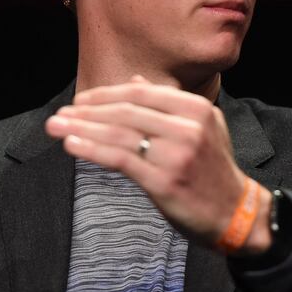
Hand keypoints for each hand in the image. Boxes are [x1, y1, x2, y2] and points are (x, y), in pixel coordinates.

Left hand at [45, 78, 271, 253]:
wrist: (235, 213)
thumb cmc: (213, 171)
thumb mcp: (202, 128)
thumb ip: (168, 104)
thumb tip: (136, 79)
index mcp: (197, 108)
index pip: (141, 92)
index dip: (106, 94)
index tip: (80, 101)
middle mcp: (188, 126)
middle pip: (126, 110)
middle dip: (86, 111)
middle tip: (59, 115)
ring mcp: (177, 153)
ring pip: (119, 133)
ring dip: (82, 129)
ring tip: (56, 128)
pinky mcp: (164, 180)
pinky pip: (120, 159)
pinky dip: (92, 149)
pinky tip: (72, 145)